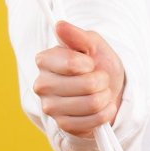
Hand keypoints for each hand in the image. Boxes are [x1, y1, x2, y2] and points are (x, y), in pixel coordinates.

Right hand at [33, 20, 126, 138]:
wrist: (106, 88)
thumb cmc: (97, 62)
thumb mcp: (92, 43)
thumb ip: (77, 35)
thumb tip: (59, 25)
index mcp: (45, 60)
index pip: (71, 63)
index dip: (88, 63)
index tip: (90, 62)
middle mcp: (42, 84)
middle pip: (86, 85)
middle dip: (101, 80)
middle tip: (99, 78)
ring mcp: (50, 107)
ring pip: (92, 104)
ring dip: (105, 97)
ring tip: (101, 92)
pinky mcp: (63, 125)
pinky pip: (92, 122)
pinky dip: (105, 113)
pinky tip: (102, 107)